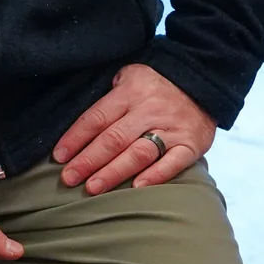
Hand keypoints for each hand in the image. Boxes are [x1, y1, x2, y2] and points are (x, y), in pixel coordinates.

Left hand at [52, 64, 214, 193]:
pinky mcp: (191, 143)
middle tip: (69, 179)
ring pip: (139, 152)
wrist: (204, 81)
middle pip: (114, 138)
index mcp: (130, 92)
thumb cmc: (156, 84)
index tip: (59, 157)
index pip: (97, 117)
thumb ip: (108, 96)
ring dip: (114, 172)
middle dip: (88, 160)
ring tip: (93, 188)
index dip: (76, 138)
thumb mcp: (129, 76)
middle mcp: (149, 110)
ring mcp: (171, 128)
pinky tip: (137, 188)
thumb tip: (79, 124)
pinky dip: (156, 175)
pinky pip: (173, 162)